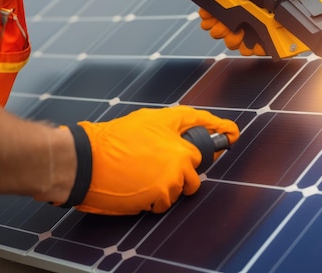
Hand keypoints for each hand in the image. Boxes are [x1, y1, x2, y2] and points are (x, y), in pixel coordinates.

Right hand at [63, 106, 238, 214]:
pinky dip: (156, 198)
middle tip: (160, 162)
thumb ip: (181, 121)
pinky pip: (165, 203)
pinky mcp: (157, 200)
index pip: (209, 141)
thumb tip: (206, 123)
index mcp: (182, 144)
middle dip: (184, 168)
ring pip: (181, 188)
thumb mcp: (152, 118)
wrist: (87, 161)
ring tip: (145, 173)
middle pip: (195, 172)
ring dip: (170, 184)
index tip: (234, 134)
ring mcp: (170, 184)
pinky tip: (139, 186)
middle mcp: (181, 164)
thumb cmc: (116, 138)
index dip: (223, 133)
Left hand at [161, 0, 321, 54]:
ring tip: (225, 27)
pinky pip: (236, 31)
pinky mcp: (233, 8)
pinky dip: (224, 31)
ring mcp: (252, 0)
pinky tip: (213, 21)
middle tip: (254, 42)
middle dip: (268, 38)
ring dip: (240, 37)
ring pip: (258, 33)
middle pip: (285, 24)